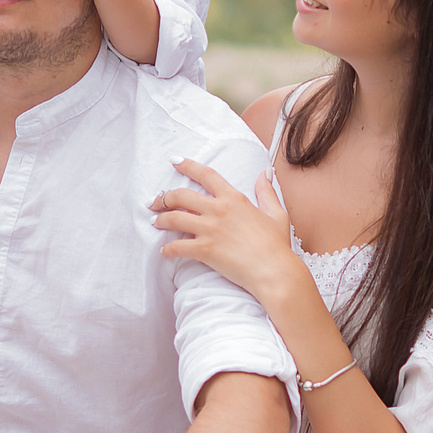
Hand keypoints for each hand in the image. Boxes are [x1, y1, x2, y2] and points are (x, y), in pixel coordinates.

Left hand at [150, 159, 307, 309]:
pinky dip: (167, 249)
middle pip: (181, 195)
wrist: (274, 271)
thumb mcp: (276, 213)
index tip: (175, 161)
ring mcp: (210, 229)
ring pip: (175, 218)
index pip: (206, 175)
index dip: (188, 166)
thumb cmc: (277, 245)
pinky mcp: (205, 249)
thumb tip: (265, 172)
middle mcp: (219, 210)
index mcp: (234, 198)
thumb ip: (267, 191)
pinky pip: (177, 246)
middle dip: (164, 197)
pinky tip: (164, 251)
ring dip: (161, 220)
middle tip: (156, 202)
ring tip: (155, 222)